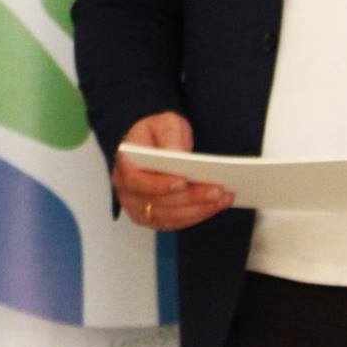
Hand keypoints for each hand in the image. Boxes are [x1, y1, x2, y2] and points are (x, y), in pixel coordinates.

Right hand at [113, 111, 230, 230]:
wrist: (155, 145)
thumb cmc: (157, 133)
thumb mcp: (164, 124)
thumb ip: (169, 137)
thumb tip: (176, 154)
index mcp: (124, 164)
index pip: (135, 180)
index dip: (158, 184)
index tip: (183, 181)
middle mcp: (126, 190)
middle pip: (156, 202)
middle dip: (190, 197)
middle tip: (217, 190)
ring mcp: (138, 207)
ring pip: (168, 216)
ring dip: (197, 210)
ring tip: (223, 198)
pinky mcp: (153, 218)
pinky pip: (175, 223)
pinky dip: (196, 216)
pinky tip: (215, 206)